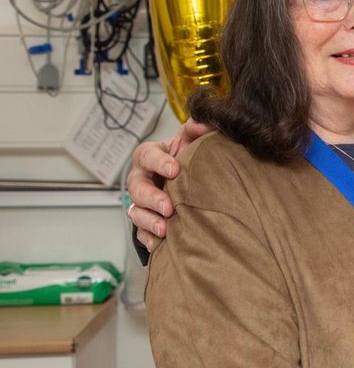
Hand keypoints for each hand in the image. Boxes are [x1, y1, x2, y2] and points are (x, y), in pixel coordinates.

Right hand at [126, 119, 211, 251]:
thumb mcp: (192, 141)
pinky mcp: (147, 221)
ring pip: (135, 212)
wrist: (191, 181)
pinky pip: (141, 232)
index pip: (146, 155)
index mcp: (150, 156)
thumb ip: (196, 129)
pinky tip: (158, 244)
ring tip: (165, 230)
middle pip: (136, 188)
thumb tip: (204, 122)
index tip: (175, 169)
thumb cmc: (190, 157)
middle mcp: (141, 179)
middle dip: (151, 198)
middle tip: (169, 207)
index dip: (158, 162)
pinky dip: (148, 238)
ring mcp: (142, 202)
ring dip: (149, 221)